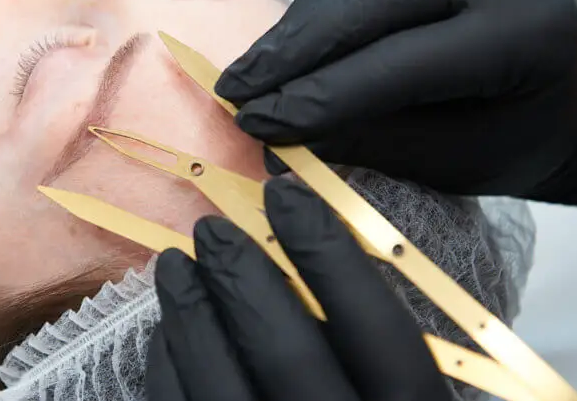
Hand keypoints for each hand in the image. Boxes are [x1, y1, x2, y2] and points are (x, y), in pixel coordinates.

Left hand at [145, 177, 453, 400]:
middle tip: (211, 228)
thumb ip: (381, 352)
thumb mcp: (409, 396)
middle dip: (245, 278)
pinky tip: (167, 333)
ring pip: (220, 391)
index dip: (330, 254)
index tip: (286, 195)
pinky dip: (169, 371)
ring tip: (174, 266)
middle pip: (291, 357)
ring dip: (191, 317)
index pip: (379, 332)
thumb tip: (314, 253)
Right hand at [215, 0, 576, 196]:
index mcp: (528, 28)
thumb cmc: (511, 136)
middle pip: (370, 1)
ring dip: (293, 32)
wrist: (557, 88)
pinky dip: (311, 13)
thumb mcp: (453, 159)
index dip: (322, 94)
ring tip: (247, 78)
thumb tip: (274, 133)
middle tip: (234, 92)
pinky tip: (279, 49)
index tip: (257, 124)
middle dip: (293, 51)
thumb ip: (368, 140)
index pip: (404, 60)